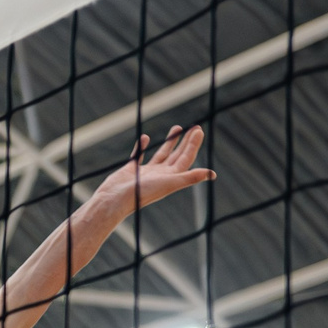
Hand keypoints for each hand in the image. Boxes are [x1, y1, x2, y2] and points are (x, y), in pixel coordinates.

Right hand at [85, 125, 214, 225]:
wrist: (116, 200)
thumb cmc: (143, 193)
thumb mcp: (170, 183)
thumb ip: (190, 177)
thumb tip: (212, 174)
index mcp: (170, 177)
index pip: (186, 158)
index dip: (193, 144)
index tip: (199, 130)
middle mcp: (160, 175)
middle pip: (177, 155)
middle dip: (186, 141)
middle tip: (194, 127)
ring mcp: (146, 172)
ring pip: (161, 154)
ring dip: (170, 142)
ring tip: (176, 128)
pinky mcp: (131, 170)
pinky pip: (139, 155)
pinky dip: (142, 146)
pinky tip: (146, 138)